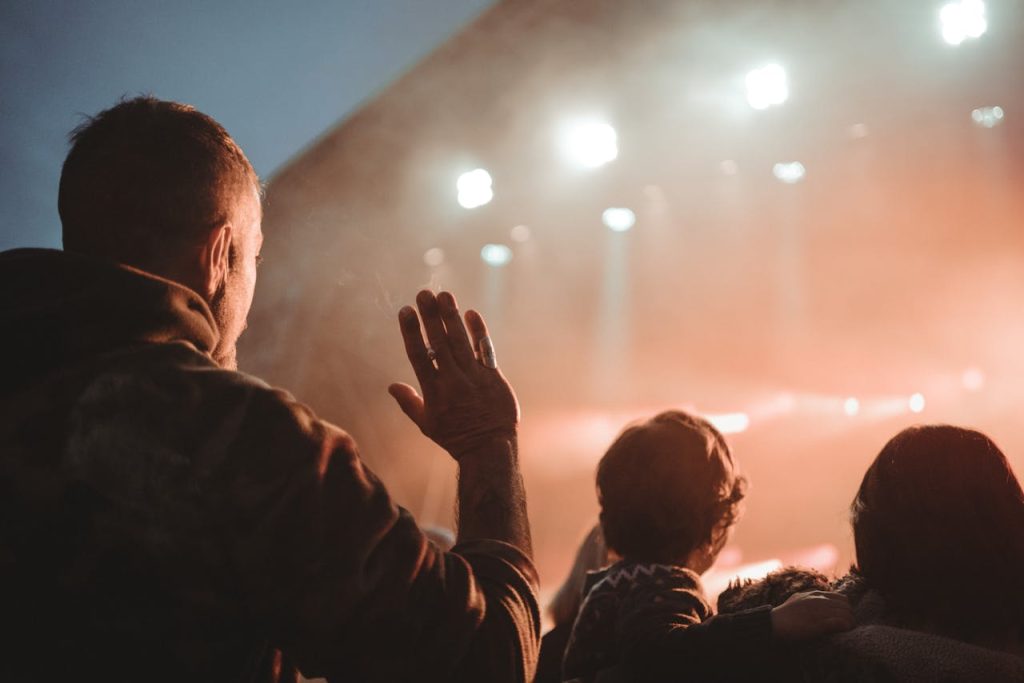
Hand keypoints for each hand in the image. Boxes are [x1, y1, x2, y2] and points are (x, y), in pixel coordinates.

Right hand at [388, 290, 518, 460]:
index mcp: (434, 391)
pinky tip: (470, 313)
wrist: (490, 448)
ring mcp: (474, 378)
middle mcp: (453, 381)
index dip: (411, 331)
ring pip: (461, 342)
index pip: (418, 356)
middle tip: (423, 293)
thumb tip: (391, 386)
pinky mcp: (493, 377)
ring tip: (444, 295)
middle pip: (439, 343)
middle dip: (430, 316)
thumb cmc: (455, 437)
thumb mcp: (427, 424)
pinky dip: (478, 331)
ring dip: (452, 317)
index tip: (405, 311)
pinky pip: (485, 350)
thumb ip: (409, 402)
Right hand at [770, 591, 853, 640]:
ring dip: (850, 622)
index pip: (841, 598)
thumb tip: (819, 597)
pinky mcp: (819, 623)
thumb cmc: (785, 614)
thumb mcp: (798, 599)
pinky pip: (840, 623)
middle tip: (848, 625)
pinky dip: (845, 626)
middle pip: (846, 606)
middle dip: (850, 615)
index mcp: (815, 594)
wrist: (775, 623)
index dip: (845, 608)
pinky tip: (845, 630)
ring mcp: (820, 611)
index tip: (843, 616)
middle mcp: (819, 600)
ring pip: (846, 614)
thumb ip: (810, 597)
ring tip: (848, 629)